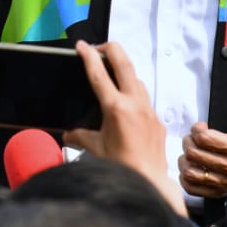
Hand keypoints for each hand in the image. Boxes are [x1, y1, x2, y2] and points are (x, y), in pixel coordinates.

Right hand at [61, 41, 185, 215]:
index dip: (88, 55)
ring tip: (111, 73)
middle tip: (98, 48)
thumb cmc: (121, 166)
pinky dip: (133, 92)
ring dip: (123, 70)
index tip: (81, 45)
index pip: (98, 73)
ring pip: (136, 78)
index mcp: (115, 107)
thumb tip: (69, 134)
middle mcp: (134, 103)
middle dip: (110, 49)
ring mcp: (149, 110)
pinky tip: (125, 103)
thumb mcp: (95, 148)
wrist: (150, 181)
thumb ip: (79, 136)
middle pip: (124, 63)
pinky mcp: (157, 119)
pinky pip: (144, 98)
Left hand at [178, 91, 226, 196]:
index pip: (204, 139)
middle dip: (188, 141)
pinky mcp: (219, 192)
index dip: (197, 129)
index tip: (201, 126)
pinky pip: (192, 188)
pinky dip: (185, 177)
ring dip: (184, 159)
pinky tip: (191, 166)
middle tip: (193, 138)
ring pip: (190, 171)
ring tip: (191, 151)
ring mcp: (224, 182)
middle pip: (194, 153)